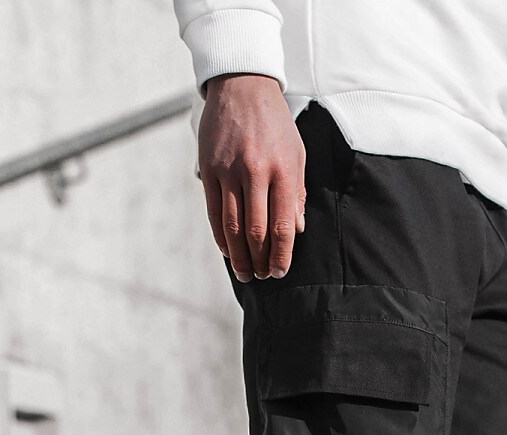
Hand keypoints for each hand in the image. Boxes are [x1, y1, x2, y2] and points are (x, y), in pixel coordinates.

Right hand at [198, 73, 306, 281]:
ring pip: (232, 227)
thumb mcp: (296, 153)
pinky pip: (214, 212)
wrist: (242, 86)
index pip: (281, 226)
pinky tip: (227, 251)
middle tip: (262, 277)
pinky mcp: (209, 170)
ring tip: (245, 273)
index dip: (281, 255)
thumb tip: (296, 230)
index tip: (279, 271)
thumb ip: (296, 193)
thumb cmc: (274, 124)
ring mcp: (229, 171)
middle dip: (260, 260)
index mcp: (282, 170)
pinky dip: (220, 237)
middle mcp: (255, 172)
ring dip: (239, 256)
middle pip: (255, 231)